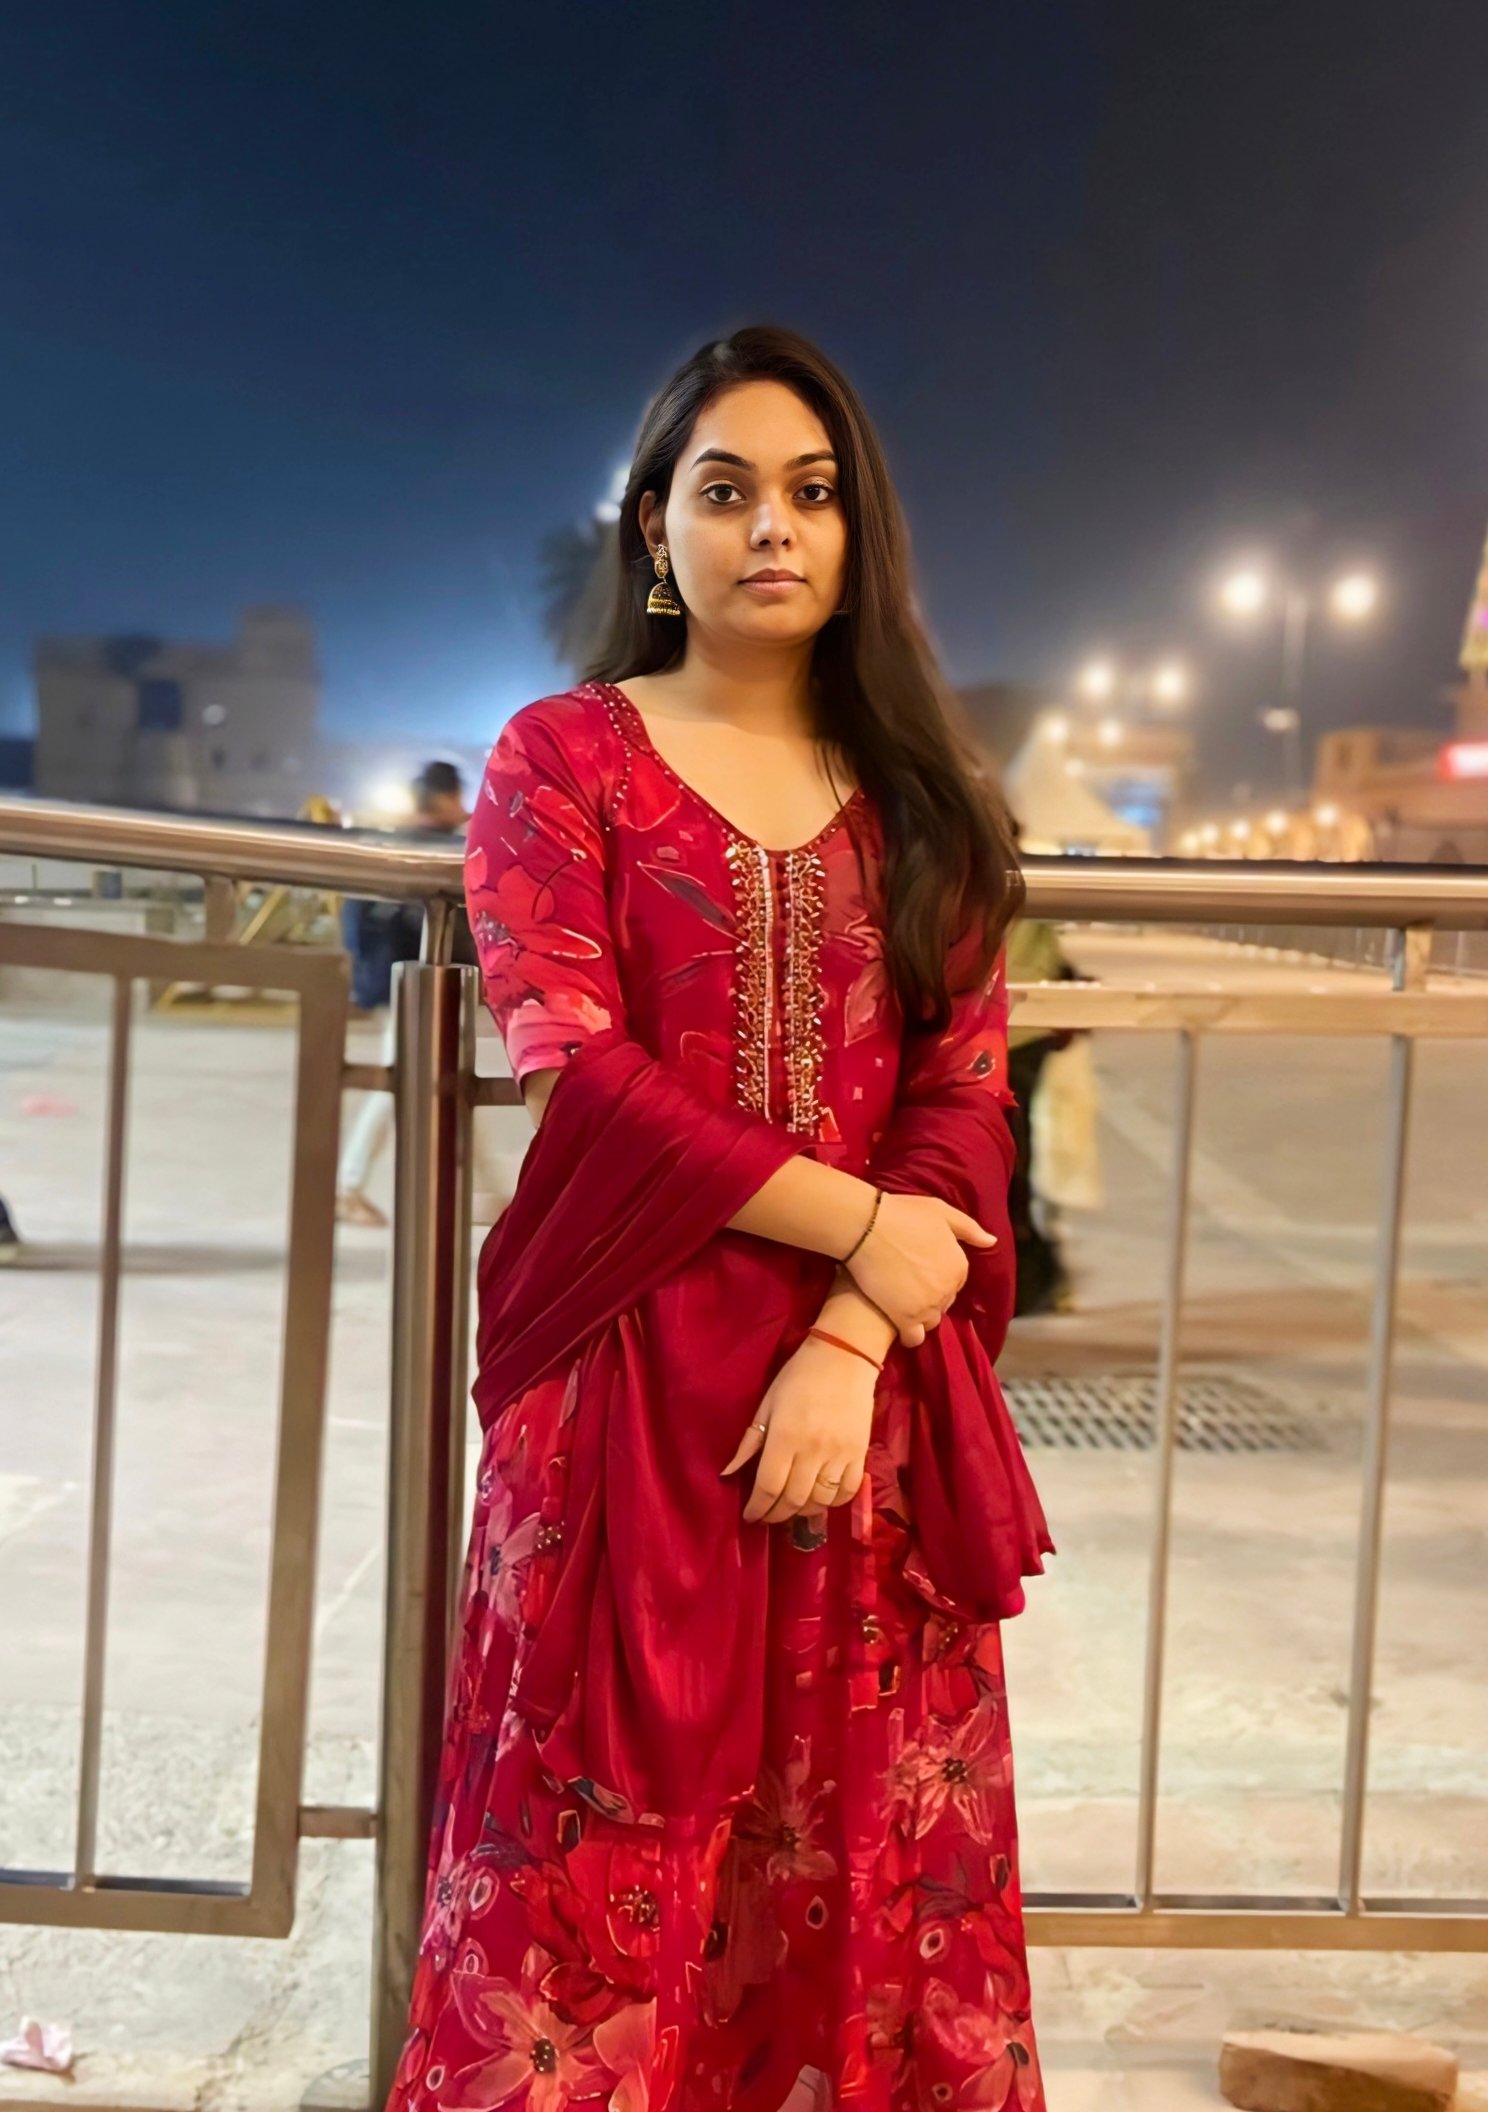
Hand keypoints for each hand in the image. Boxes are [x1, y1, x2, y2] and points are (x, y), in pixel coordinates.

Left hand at [722, 1335, 876, 1525]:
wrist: (845, 1357)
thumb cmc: (798, 1377)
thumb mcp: (767, 1404)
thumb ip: (750, 1441)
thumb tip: (728, 1473)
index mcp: (785, 1437)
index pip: (768, 1486)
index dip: (758, 1508)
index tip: (750, 1517)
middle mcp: (813, 1451)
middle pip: (793, 1499)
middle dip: (777, 1515)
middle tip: (768, 1516)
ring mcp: (839, 1454)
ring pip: (820, 1500)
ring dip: (803, 1512)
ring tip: (792, 1510)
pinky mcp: (860, 1454)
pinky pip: (847, 1491)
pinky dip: (833, 1503)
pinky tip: (821, 1500)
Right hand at [847, 1190, 996, 1347]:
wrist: (868, 1227)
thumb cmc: (902, 1214)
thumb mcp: (941, 1212)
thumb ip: (969, 1229)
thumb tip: (992, 1241)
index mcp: (959, 1266)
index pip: (956, 1282)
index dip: (938, 1277)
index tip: (920, 1270)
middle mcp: (948, 1289)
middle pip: (944, 1302)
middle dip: (930, 1296)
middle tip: (907, 1284)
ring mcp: (927, 1306)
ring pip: (930, 1321)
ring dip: (920, 1315)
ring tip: (900, 1302)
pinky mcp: (905, 1318)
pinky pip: (914, 1338)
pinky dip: (909, 1335)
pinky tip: (898, 1324)